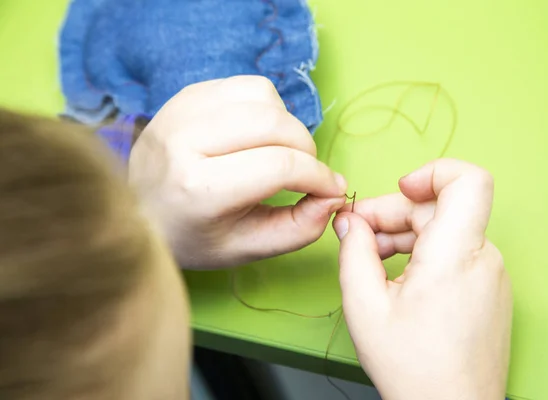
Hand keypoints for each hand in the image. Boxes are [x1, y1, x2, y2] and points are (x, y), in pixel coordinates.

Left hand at [129, 76, 346, 268]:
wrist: (138, 211)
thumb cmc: (194, 236)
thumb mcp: (248, 248)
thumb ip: (298, 229)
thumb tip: (334, 196)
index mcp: (198, 188)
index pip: (279, 166)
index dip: (318, 176)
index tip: (332, 189)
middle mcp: (185, 140)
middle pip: (274, 124)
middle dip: (306, 148)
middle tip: (307, 173)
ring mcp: (182, 110)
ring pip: (263, 96)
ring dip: (286, 124)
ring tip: (278, 152)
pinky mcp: (187, 94)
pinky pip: (247, 87)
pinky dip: (266, 108)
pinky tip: (256, 135)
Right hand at [332, 159, 511, 399]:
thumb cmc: (413, 369)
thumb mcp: (365, 306)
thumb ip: (353, 251)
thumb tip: (350, 221)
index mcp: (455, 256)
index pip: (468, 181)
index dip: (432, 172)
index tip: (400, 188)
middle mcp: (482, 259)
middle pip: (439, 209)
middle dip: (394, 214)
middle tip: (357, 235)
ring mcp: (490, 275)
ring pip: (445, 231)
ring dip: (405, 235)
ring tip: (371, 262)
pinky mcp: (488, 289)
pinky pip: (455, 253)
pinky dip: (424, 253)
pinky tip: (396, 277)